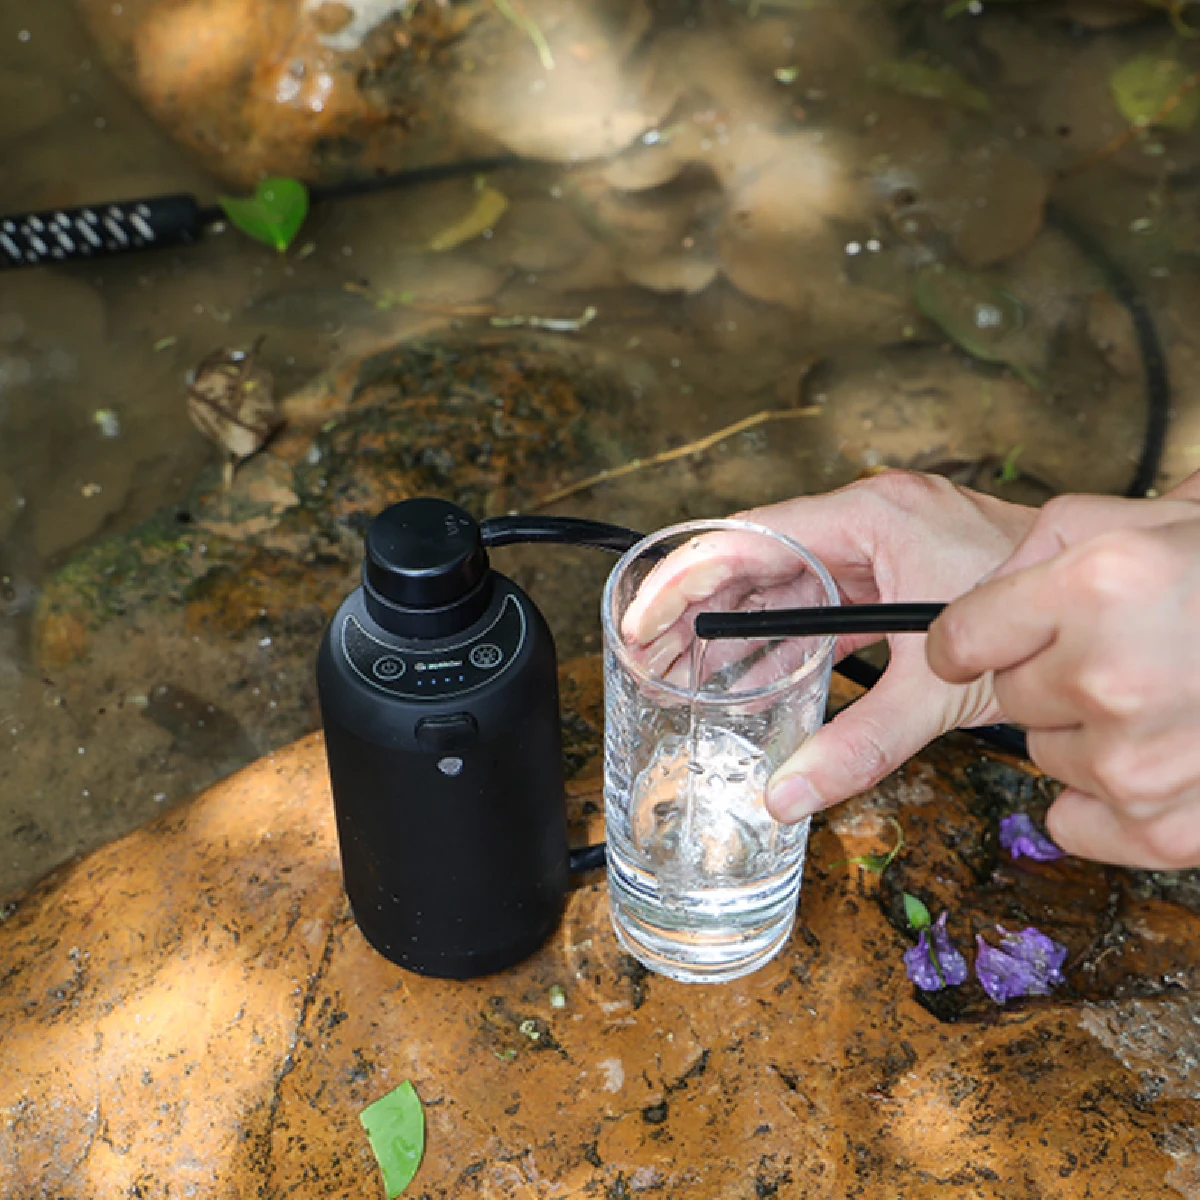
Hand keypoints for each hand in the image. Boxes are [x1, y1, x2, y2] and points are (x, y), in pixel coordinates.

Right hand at [620, 470, 1037, 818]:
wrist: (1102, 607)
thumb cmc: (1036, 613)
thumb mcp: (938, 687)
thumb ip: (863, 742)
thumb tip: (790, 792)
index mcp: (869, 519)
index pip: (748, 538)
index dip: (684, 579)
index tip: (642, 619)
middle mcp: (864, 524)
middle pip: (751, 562)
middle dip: (694, 613)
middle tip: (647, 661)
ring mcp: (876, 550)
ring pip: (777, 585)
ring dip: (730, 630)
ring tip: (680, 676)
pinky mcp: (887, 580)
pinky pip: (812, 606)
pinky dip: (775, 642)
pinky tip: (744, 678)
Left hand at [927, 487, 1199, 868]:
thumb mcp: (1124, 521)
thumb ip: (1029, 556)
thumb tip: (967, 618)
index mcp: (1097, 589)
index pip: (960, 639)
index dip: (966, 641)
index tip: (980, 645)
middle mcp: (1111, 678)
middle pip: (1008, 698)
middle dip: (1048, 676)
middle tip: (1120, 655)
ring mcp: (1139, 762)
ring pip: (1044, 754)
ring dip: (1084, 732)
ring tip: (1159, 697)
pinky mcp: (1167, 827)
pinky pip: (1074, 823)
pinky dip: (1101, 801)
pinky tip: (1154, 757)